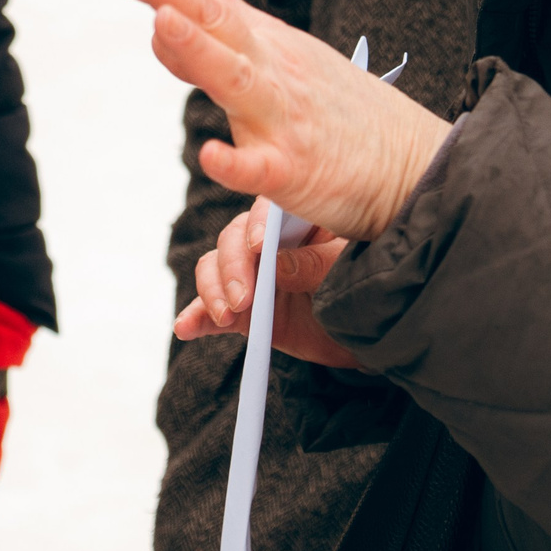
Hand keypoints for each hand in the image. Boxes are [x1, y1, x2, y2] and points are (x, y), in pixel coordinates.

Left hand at [72, 0, 449, 242]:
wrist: (414, 164)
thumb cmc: (333, 115)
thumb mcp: (275, 67)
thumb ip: (211, 48)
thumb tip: (157, 21)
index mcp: (262, 42)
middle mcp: (270, 68)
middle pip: (211, 16)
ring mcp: (283, 118)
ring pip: (236, 79)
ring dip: (197, 50)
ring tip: (160, 22)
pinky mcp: (298, 173)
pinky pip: (261, 169)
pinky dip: (236, 163)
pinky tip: (211, 157)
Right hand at [176, 196, 361, 369]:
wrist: (365, 338)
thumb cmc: (365, 291)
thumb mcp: (348, 272)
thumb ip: (316, 264)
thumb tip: (277, 264)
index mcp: (297, 223)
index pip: (266, 213)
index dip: (257, 226)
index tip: (258, 247)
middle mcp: (267, 245)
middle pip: (232, 241)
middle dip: (231, 268)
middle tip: (242, 300)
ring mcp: (251, 278)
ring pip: (214, 269)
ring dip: (211, 291)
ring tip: (224, 317)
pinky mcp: (242, 312)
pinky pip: (210, 311)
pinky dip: (195, 317)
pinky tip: (185, 327)